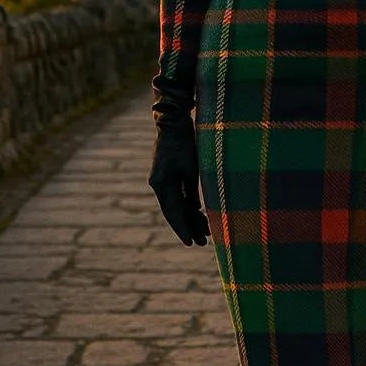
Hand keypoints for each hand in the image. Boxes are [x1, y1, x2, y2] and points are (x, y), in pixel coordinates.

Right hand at [148, 76, 209, 245]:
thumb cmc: (185, 142)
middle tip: (202, 243)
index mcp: (162, 184)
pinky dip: (190, 206)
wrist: (174, 121)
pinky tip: (200, 215)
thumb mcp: (192, 168)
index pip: (173, 212)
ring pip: (178, 205)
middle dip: (189, 227)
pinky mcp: (169, 176)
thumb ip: (192, 190)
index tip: (191, 243)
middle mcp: (160, 185)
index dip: (183, 229)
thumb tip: (196, 211)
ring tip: (206, 233)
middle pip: (175, 212)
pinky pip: (180, 196)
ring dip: (191, 218)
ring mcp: (163, 180)